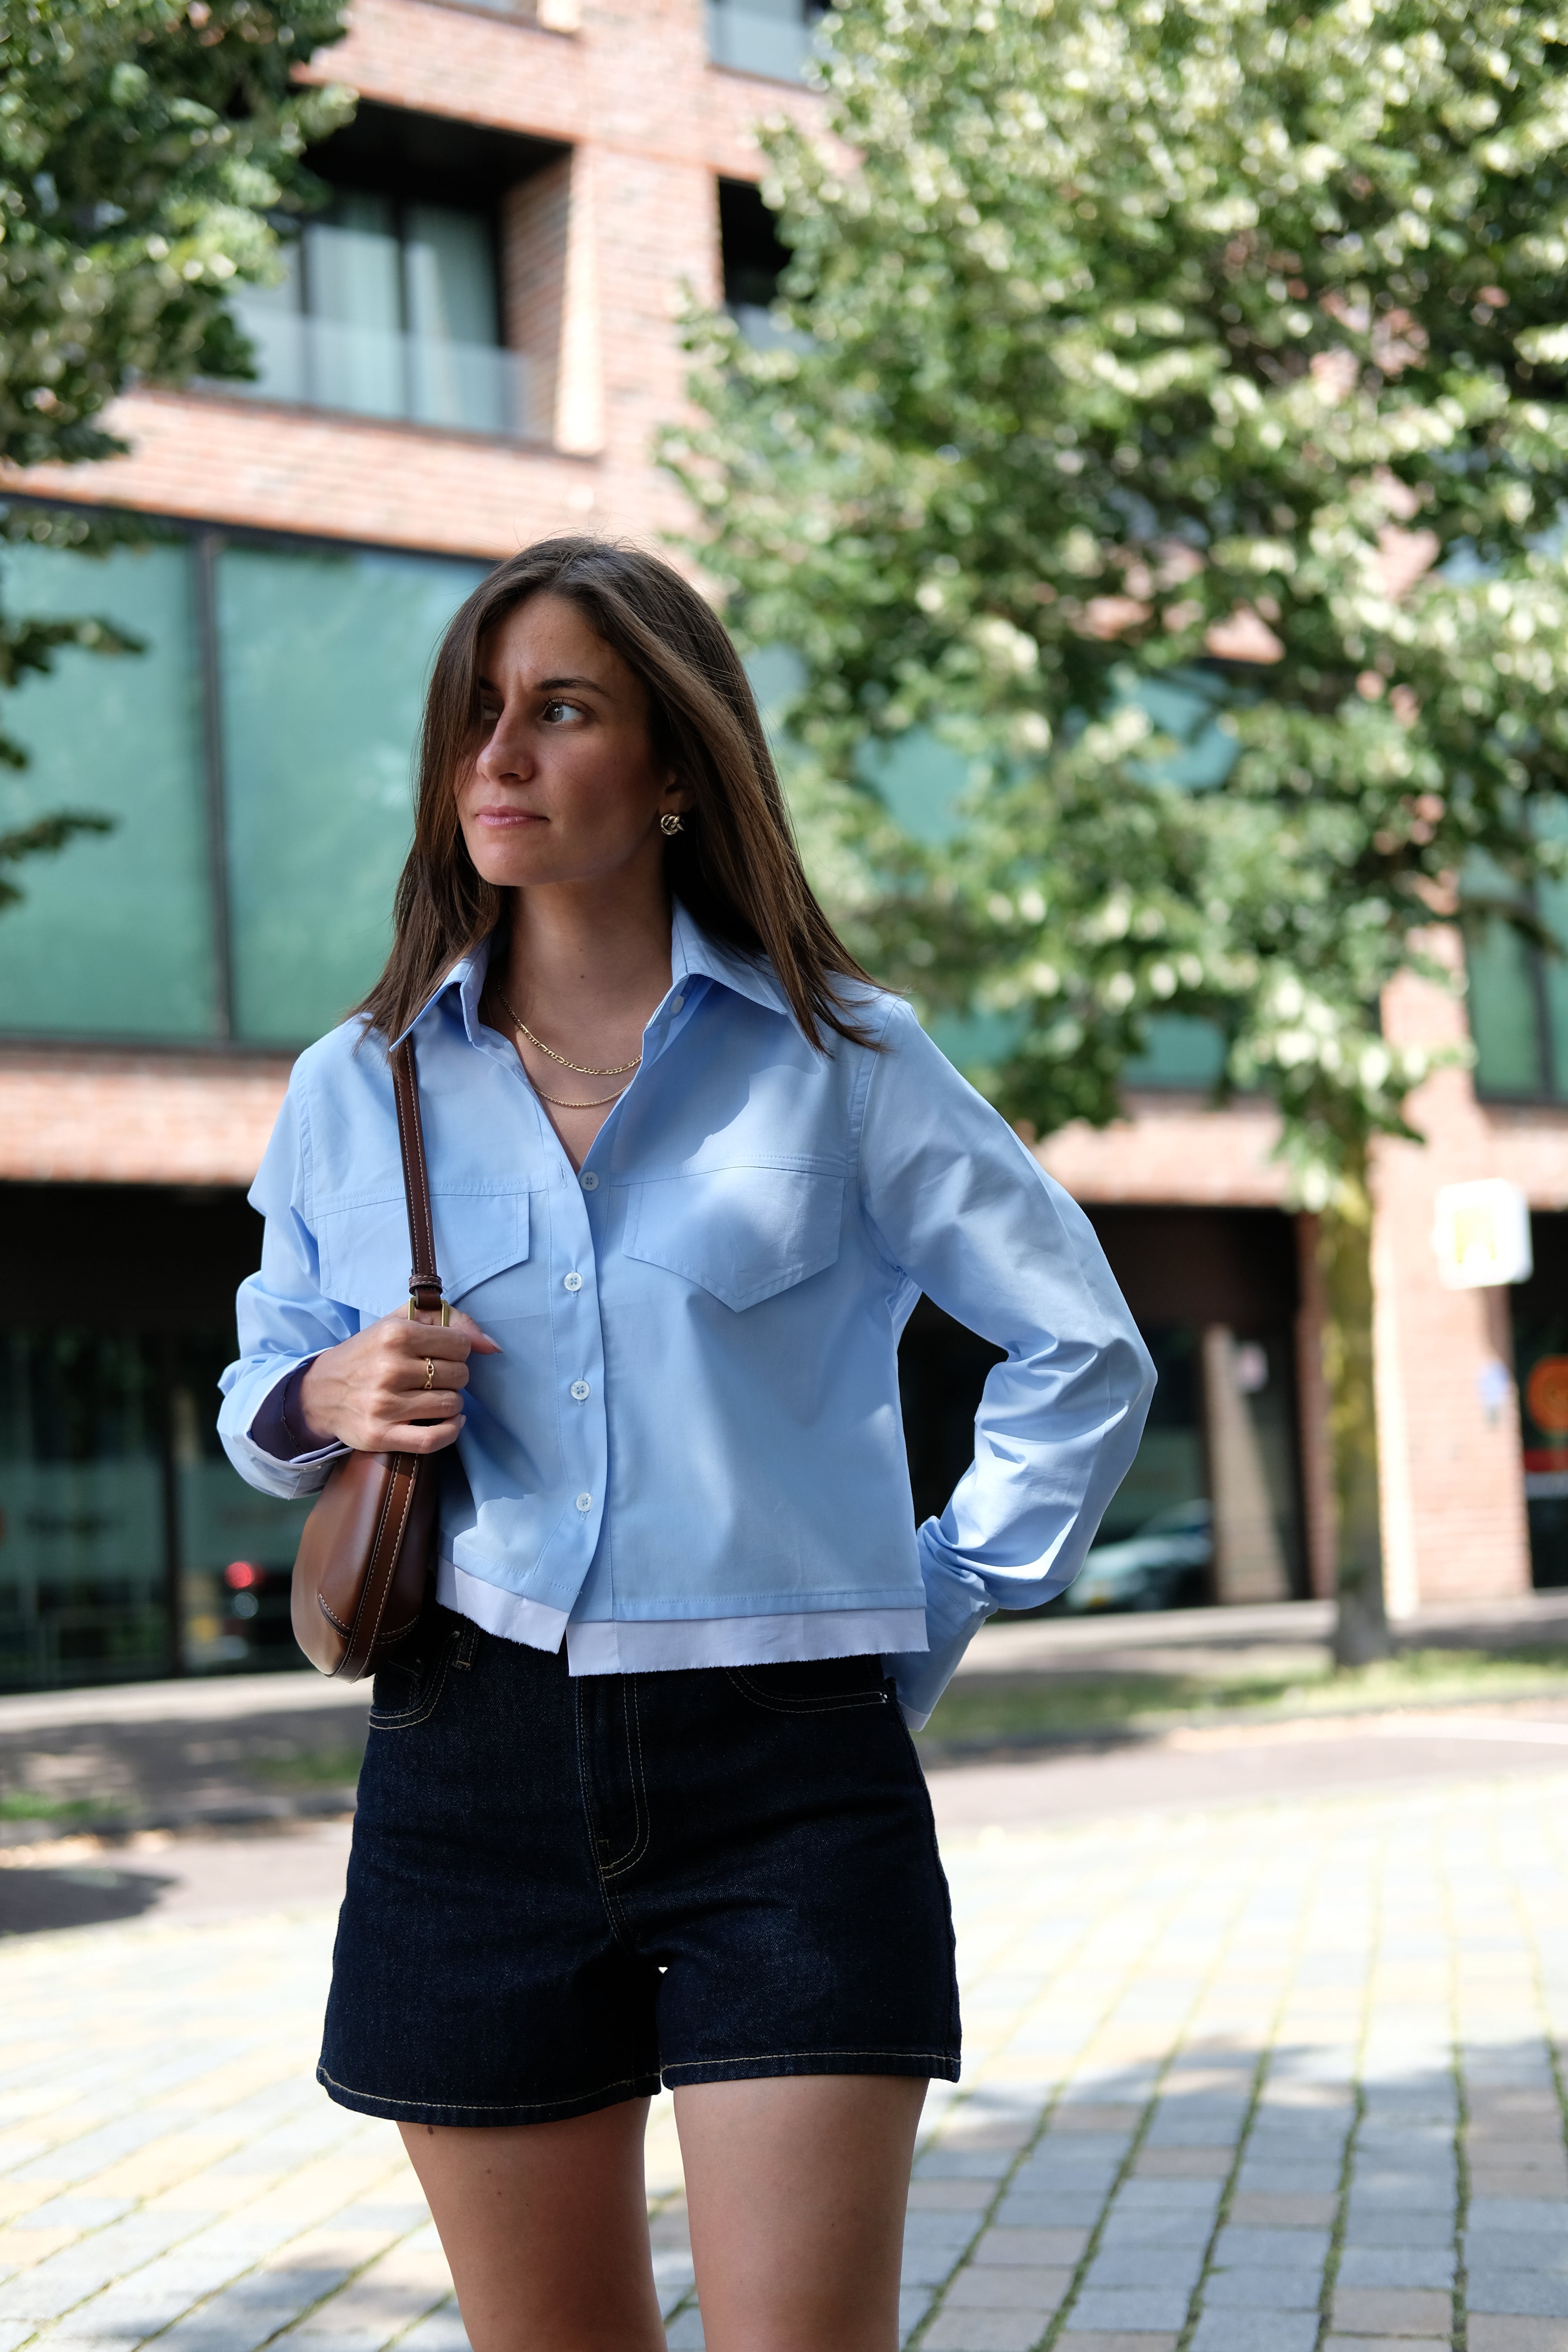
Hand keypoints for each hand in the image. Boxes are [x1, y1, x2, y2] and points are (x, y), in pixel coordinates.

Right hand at [296, 1309, 500, 1455]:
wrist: (320, 1392)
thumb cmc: (368, 1354)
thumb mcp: (399, 1322)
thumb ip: (449, 1319)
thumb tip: (492, 1345)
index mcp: (395, 1334)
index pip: (460, 1344)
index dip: (458, 1350)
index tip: (443, 1354)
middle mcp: (390, 1367)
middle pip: (459, 1375)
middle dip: (455, 1376)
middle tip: (436, 1378)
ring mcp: (385, 1404)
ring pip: (451, 1404)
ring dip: (451, 1403)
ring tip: (435, 1397)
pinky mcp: (381, 1434)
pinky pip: (434, 1438)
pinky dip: (451, 1431)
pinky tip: (449, 1422)